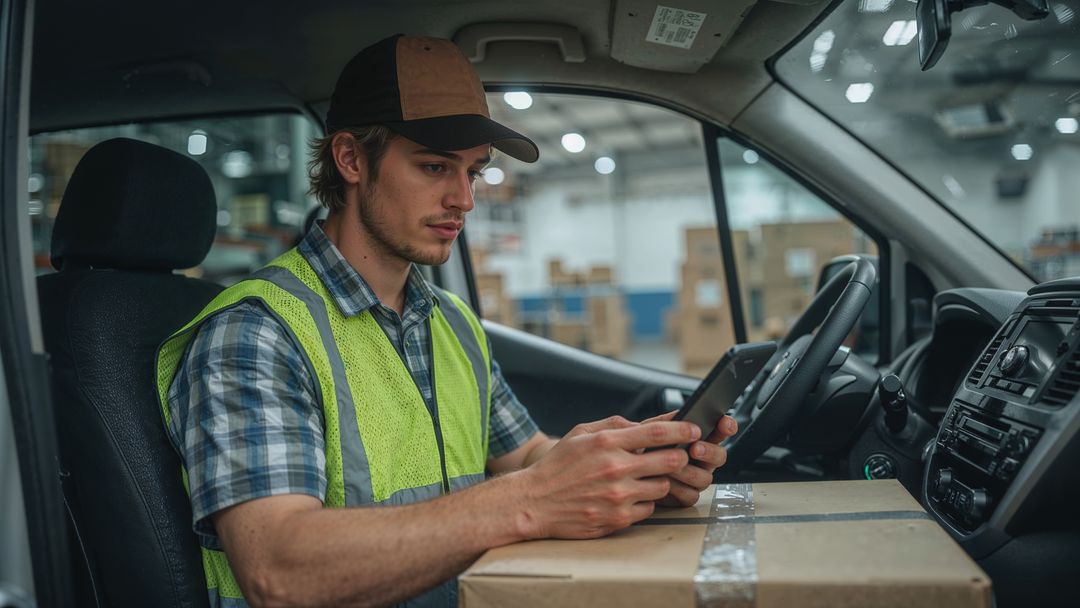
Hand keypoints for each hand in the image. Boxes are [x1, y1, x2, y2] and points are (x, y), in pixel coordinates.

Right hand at [515, 416, 699, 539]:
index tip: (694, 429)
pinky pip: (649, 508)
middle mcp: (616, 468)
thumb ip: (614, 425)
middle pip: (670, 460)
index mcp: (607, 442)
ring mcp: (618, 496)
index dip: (683, 430)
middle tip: (677, 456)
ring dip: (660, 481)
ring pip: (663, 486)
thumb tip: (645, 423)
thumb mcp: (580, 434)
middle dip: (679, 457)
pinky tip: (629, 497)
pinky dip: (644, 502)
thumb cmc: (557, 466)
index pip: (658, 432)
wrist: (534, 502)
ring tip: (645, 478)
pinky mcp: (618, 519)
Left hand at [643, 411, 738, 506]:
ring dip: (689, 471)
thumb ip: (665, 422)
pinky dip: (679, 488)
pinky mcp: (686, 496)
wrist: (625, 472)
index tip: (724, 422)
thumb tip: (679, 415)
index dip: (726, 426)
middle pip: (719, 456)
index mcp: (698, 439)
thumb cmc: (640, 448)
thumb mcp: (650, 430)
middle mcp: (702, 460)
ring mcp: (696, 479)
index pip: (719, 431)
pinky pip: (691, 495)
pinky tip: (667, 481)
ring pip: (705, 478)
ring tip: (673, 466)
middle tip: (695, 448)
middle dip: (709, 451)